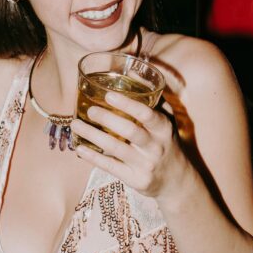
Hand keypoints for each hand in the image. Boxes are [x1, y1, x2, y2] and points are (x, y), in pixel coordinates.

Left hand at [71, 90, 188, 198]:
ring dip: (93, 135)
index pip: (147, 115)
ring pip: (116, 148)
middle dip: (107, 119)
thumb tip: (131, 71)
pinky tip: (79, 148)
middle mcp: (156, 147)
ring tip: (76, 124)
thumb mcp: (165, 121)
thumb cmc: (165, 144)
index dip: (128, 104)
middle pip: (130, 131)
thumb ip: (151, 98)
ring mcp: (145, 165)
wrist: (176, 181)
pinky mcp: (135, 179)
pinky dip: (93, 157)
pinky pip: (110, 167)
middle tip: (90, 110)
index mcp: (164, 129)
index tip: (109, 95)